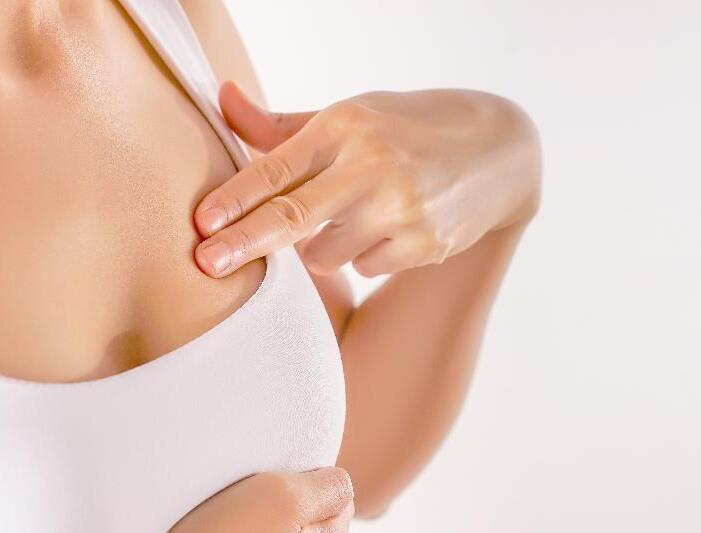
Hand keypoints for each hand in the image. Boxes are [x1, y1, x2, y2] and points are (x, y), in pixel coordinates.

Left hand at [193, 82, 540, 277]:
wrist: (499, 150)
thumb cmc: (404, 129)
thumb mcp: (350, 115)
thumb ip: (281, 126)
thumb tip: (221, 98)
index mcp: (346, 126)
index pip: (277, 167)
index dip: (235, 198)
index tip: (201, 223)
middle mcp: (372, 165)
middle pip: (293, 216)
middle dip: (245, 244)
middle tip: (206, 264)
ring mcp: (401, 208)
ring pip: (324, 256)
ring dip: (319, 248)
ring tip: (350, 216)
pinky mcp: (424, 244)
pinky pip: (364, 267)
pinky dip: (363, 254)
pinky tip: (390, 226)